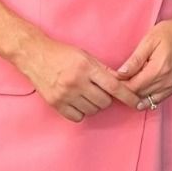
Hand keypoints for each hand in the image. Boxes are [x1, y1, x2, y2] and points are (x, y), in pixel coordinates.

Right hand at [19, 36, 142, 123]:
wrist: (34, 55)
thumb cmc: (61, 53)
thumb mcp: (85, 56)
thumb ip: (103, 70)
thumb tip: (122, 81)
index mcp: (86, 68)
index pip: (114, 86)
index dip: (128, 96)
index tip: (137, 102)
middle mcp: (76, 82)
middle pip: (104, 102)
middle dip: (106, 98)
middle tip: (99, 90)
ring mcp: (65, 94)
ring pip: (92, 110)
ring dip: (94, 105)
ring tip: (86, 94)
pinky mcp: (56, 104)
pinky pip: (78, 117)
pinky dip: (81, 112)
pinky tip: (77, 101)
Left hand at [114, 11, 171, 109]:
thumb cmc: (171, 33)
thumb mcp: (149, 40)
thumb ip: (135, 59)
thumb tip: (120, 74)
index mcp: (159, 69)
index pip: (133, 86)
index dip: (118, 85)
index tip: (109, 80)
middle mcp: (166, 81)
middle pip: (138, 95)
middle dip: (124, 91)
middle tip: (113, 83)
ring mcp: (171, 86)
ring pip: (146, 100)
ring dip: (134, 96)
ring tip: (124, 87)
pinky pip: (157, 100)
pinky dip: (146, 98)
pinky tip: (138, 93)